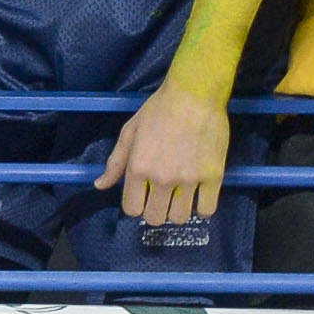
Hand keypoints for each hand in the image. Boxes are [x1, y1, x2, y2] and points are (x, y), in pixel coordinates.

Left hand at [98, 84, 231, 227]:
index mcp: (138, 168)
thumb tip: (100, 185)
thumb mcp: (130, 132)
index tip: (143, 196)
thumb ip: (115, 163)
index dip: (136, 205)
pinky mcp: (213, 177)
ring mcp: (189, 180)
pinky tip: (198, 195)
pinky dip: (202, 207)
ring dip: (178, 210)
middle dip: (156, 210)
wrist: (194, 94)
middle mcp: (162, 179)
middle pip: (156, 218)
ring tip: (180, 195)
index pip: (132, 209)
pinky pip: (207, 210)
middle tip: (162, 197)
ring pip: (180, 218)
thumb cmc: (158, 109)